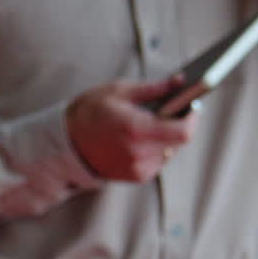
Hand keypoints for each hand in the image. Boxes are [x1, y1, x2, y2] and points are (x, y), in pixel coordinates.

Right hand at [66, 77, 197, 181]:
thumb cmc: (89, 112)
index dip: (192, 118)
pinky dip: (155, 147)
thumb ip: (154, 88)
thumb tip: (180, 82)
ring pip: (170, 150)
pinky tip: (138, 138)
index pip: (183, 132)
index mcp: (136, 130)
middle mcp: (139, 154)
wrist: (65, 142)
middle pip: (179, 140)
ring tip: (148, 123)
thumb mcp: (119, 91)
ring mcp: (138, 169)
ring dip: (165, 136)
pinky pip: (158, 160)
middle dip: (177, 123)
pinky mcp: (136, 177)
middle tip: (169, 108)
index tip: (192, 105)